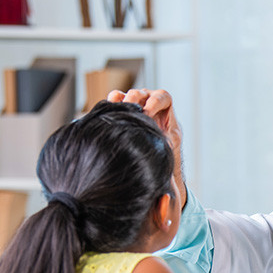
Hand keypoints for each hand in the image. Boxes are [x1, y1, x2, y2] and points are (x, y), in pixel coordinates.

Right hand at [108, 88, 185, 206]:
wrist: (152, 179)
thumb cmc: (163, 169)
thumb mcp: (166, 157)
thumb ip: (165, 149)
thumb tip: (160, 143)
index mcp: (166, 118)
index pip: (164, 97)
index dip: (156, 100)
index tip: (147, 112)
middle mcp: (150, 113)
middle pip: (144, 93)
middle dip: (136, 98)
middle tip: (129, 107)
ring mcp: (135, 116)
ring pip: (127, 97)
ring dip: (121, 98)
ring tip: (116, 106)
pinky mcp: (122, 121)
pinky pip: (115, 107)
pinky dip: (111, 105)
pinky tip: (106, 110)